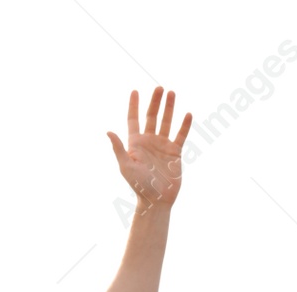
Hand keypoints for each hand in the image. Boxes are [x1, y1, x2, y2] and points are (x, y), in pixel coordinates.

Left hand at [108, 87, 191, 208]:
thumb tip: (108, 132)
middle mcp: (149, 141)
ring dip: (169, 108)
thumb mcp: (126, 166)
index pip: (133, 119)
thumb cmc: (138, 185)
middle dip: (155, 101)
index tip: (135, 91)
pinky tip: (187, 114)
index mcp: (135, 143)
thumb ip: (119, 148)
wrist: (156, 199)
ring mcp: (162, 145)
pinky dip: (184, 125)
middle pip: (151, 116)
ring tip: (171, 93)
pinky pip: (180, 135)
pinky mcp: (175, 152)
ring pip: (166, 122)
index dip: (133, 105)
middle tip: (160, 88)